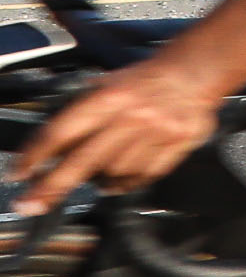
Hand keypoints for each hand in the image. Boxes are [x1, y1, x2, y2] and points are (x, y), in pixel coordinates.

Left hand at [11, 58, 227, 211]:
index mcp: (109, 97)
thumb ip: (81, 113)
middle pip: (83, 160)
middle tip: (31, 204)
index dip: (35, 155)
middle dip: (52, 186)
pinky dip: (128, 182)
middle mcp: (132, 116)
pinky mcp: (177, 145)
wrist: (195, 72)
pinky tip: (120, 179)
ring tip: (97, 176)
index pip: (62, 130)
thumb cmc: (145, 79)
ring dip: (100, 180)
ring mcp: (157, 132)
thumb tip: (51, 148)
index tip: (19, 174)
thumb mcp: (106, 85)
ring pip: (115, 173)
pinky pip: (144, 176)